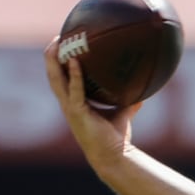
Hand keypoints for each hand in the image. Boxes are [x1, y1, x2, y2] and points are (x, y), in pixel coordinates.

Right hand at [42, 38, 137, 168]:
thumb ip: (129, 101)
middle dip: (52, 56)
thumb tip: (143, 90)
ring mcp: (70, 108)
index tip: (62, 45)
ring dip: (55, 61)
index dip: (59, 63)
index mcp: (74, 102)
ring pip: (55, 80)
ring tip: (58, 43)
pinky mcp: (77, 114)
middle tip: (57, 38)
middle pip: (52, 75)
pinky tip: (76, 61)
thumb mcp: (123, 114)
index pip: (61, 79)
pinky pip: (74, 91)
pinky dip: (75, 75)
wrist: (114, 156)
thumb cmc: (115, 138)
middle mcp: (68, 103)